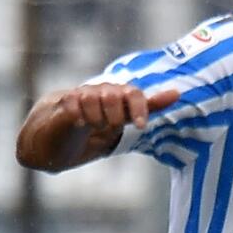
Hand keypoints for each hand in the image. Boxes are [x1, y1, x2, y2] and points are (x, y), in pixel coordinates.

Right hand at [56, 84, 179, 130]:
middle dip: (116, 116)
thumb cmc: (92, 131)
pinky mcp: (62, 102)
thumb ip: (148, 107)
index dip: (140, 108)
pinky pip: (75, 105)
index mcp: (117, 96)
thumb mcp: (122, 122)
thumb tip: (177, 92)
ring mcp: (80, 95)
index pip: (133, 93)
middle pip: (115, 95)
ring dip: (97, 119)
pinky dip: (79, 118)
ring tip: (91, 127)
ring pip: (95, 98)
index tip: (141, 126)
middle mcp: (100, 92)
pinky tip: (77, 124)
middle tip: (108, 128)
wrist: (54, 141)